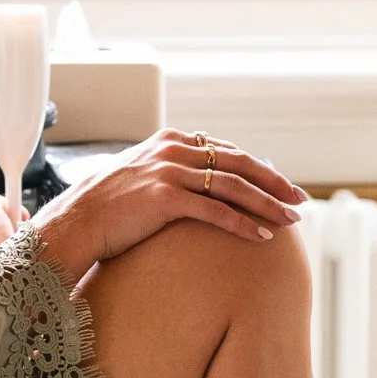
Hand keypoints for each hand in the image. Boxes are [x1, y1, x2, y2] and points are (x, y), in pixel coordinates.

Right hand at [31, 128, 304, 287]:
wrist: (76, 222)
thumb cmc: (108, 207)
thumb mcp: (142, 176)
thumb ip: (172, 170)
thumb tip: (202, 178)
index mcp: (170, 140)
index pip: (228, 150)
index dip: (260, 168)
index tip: (281, 186)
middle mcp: (173, 150)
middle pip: (240, 163)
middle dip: (275, 182)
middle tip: (300, 200)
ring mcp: (169, 172)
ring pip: (234, 186)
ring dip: (267, 204)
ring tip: (290, 221)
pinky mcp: (164, 198)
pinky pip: (215, 211)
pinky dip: (243, 224)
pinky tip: (262, 237)